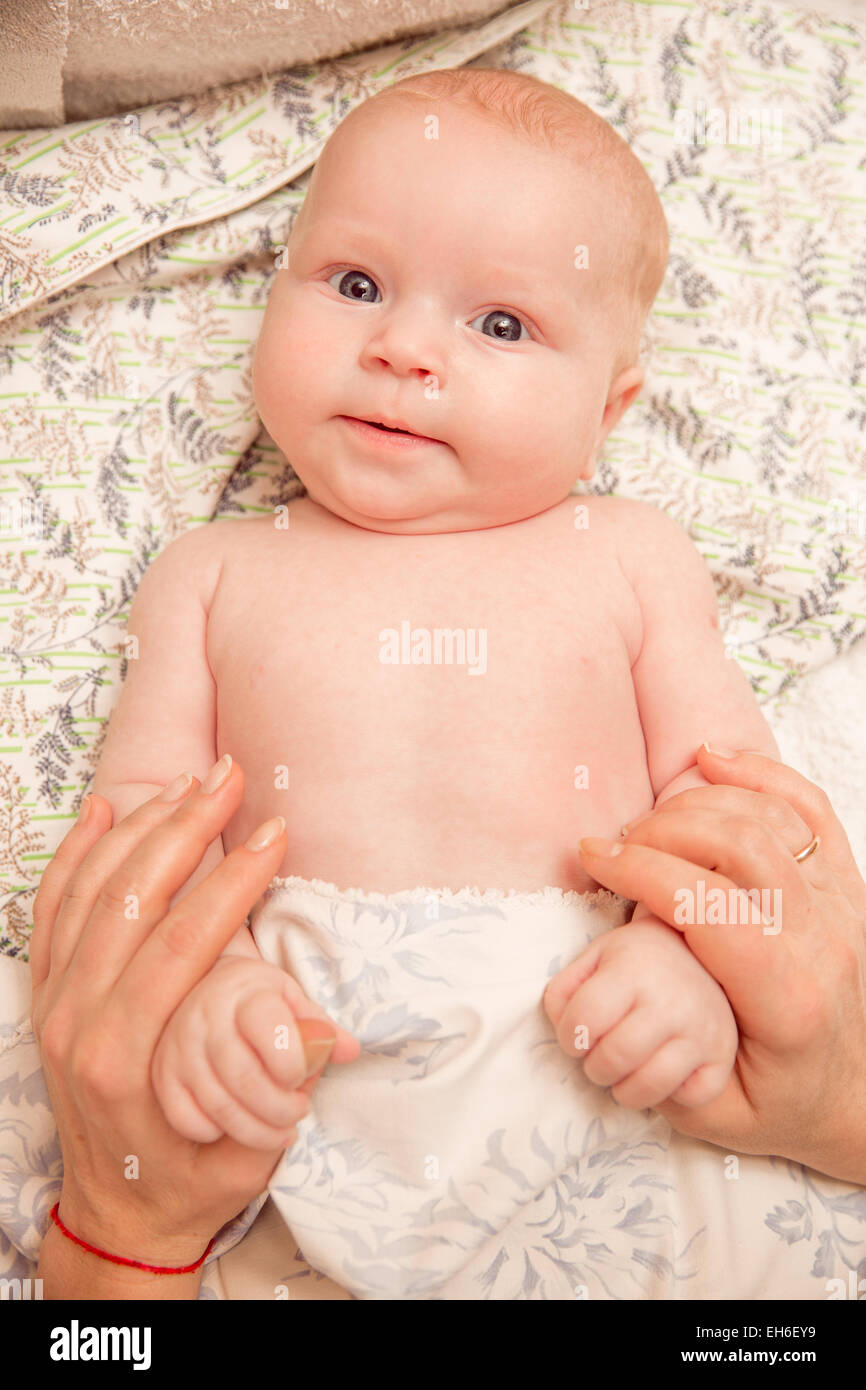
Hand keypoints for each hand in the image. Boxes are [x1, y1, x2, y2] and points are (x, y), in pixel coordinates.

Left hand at [29, 757, 359, 1266]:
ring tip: (190, 781)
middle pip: (131, 900)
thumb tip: (335, 1031)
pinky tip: (102, 813)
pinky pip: (49, 911)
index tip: (274, 835)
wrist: (117, 1214)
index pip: (181, 946)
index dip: (232, 882)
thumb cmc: (190, 1177)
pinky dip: (73, 856)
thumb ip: (288, 1087)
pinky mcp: (44, 998)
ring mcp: (53, 1006)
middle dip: (187, 828)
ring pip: (87, 893)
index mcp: (128, 1059)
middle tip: (231, 777)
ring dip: (140, 827)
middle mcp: (79, 1025)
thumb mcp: (251, 1149)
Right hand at [152, 954, 354, 1148]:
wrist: (205, 986)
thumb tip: (349, 1050)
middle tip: (297, 1114)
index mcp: (245, 992)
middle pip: (247, 1080)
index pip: (273, 1037)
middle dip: (282, 1110)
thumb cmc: (260, 1000)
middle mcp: (204, 1016)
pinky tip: (235, 1124)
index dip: (295, 1068)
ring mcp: (178, 1047)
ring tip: (280, 1130)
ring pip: (220, 1106)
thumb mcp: (295, 1002)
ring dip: (257, 1130)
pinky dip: (215, 1131)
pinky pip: (186, 1119)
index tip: (301, 1077)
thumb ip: (321, 1029)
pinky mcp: (162, 1075)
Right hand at [546, 744, 865, 1182]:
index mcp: (786, 998)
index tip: (592, 859)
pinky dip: (759, 773)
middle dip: (659, 830)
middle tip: (615, 848)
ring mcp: (843, 904)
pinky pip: (810, 806)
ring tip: (649, 823)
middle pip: (738, 844)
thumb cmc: (785, 1105)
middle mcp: (824, 939)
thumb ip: (659, 1065)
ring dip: (696, 803)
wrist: (863, 1099)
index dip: (640, 870)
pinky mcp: (847, 882)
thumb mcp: (715, 1115)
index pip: (708, 905)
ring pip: (769, 816)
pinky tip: (711, 762)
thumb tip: (606, 1000)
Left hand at [546, 915, 737, 1109]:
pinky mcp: (723, 1053)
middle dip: (594, 1068)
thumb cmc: (635, 961)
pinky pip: (694, 1096)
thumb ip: (565, 990)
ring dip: (625, 1091)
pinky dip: (674, 1095)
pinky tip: (664, 1073)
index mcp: (633, 968)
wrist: (696, 950)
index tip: (577, 1036)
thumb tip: (563, 1029)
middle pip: (615, 1057)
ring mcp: (702, 1028)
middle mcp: (671, 1000)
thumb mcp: (593, 958)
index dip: (570, 1036)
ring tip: (623, 1074)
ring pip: (651, 1085)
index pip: (585, 1019)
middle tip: (599, 1059)